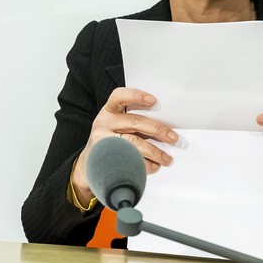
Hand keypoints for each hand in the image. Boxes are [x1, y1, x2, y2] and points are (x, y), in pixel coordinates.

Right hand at [71, 87, 177, 203]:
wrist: (89, 164)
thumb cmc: (110, 141)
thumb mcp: (116, 125)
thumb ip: (134, 121)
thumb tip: (164, 127)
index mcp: (109, 111)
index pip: (119, 97)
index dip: (136, 96)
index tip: (153, 100)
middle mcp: (103, 123)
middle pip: (135, 122)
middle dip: (158, 130)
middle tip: (173, 138)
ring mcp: (102, 141)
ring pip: (134, 143)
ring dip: (155, 152)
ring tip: (167, 159)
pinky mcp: (105, 158)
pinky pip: (130, 160)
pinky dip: (146, 165)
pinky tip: (154, 167)